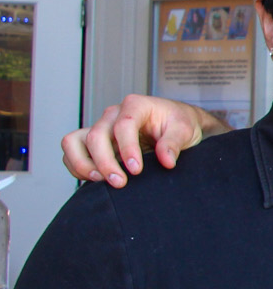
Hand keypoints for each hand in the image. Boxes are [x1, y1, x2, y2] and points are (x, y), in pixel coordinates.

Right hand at [60, 95, 218, 186]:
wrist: (175, 125)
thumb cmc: (179, 123)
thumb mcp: (185, 129)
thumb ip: (174, 143)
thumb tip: (166, 160)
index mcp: (136, 105)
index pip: (124, 125)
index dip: (127, 149)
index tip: (136, 170)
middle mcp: (113, 114)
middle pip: (96, 136)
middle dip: (105, 162)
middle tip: (120, 182)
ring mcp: (101, 127)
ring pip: (74, 141)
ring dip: (83, 164)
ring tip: (100, 181)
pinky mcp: (94, 142)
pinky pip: (73, 151)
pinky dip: (76, 166)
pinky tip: (94, 179)